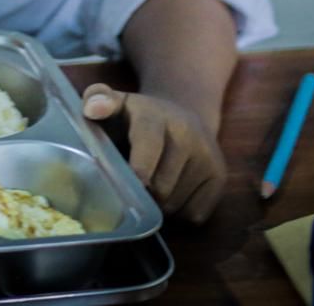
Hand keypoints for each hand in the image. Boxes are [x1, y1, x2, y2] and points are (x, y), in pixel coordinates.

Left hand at [81, 83, 225, 223]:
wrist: (184, 111)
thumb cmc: (136, 116)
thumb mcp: (115, 102)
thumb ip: (97, 99)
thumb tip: (93, 109)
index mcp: (155, 116)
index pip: (149, 145)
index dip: (139, 170)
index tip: (131, 185)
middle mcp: (187, 134)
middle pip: (161, 187)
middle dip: (143, 194)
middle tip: (133, 185)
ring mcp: (207, 156)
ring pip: (176, 204)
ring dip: (159, 205)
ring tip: (153, 184)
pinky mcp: (219, 177)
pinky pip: (195, 214)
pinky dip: (179, 212)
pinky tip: (172, 191)